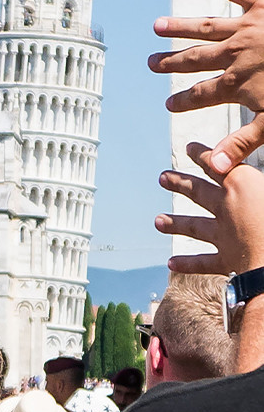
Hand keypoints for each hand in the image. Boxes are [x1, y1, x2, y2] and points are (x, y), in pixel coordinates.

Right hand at [148, 0, 263, 174]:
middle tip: (150, 63)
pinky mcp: (262, 4)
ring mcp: (246, 27)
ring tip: (157, 26)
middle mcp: (234, 54)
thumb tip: (211, 167)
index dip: (182, 102)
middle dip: (171, 63)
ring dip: (178, 28)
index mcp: (236, 83)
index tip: (168, 105)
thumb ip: (241, 143)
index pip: (200, 96)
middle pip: (194, 59)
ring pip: (203, 28)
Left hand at [155, 142, 263, 273]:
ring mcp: (225, 234)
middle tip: (163, 177)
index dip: (203, 155)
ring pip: (195, 226)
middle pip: (199, 191)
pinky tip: (172, 263)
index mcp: (244, 184)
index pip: (219, 164)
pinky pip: (205, 262)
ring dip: (175, 223)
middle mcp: (228, 207)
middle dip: (181, 183)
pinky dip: (188, 263)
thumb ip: (262, 182)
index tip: (189, 148)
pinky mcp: (228, 260)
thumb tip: (256, 179)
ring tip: (158, 221)